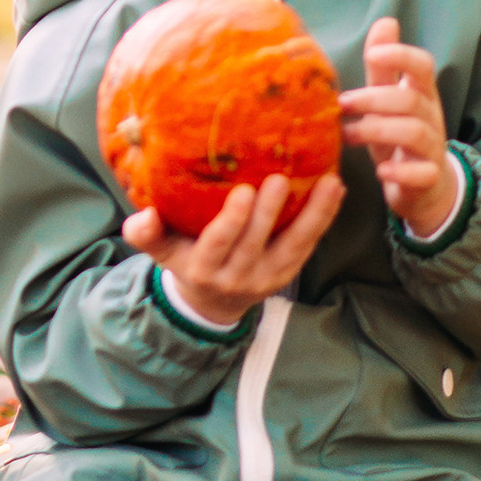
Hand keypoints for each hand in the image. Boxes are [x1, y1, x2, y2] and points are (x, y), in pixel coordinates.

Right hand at [124, 171, 342, 331]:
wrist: (211, 302)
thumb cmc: (183, 259)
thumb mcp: (159, 251)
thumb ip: (145, 233)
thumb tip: (145, 214)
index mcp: (203, 268)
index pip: (219, 245)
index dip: (233, 221)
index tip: (243, 190)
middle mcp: (237, 277)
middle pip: (256, 243)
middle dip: (270, 212)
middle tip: (280, 178)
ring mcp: (267, 277)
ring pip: (293, 246)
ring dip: (313, 215)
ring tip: (329, 183)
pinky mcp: (288, 273)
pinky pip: (308, 246)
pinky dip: (324, 218)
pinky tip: (335, 191)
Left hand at [340, 17, 462, 238]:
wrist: (424, 185)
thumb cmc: (398, 134)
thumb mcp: (389, 98)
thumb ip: (383, 66)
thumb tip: (385, 21)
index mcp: (421, 92)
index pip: (423, 65)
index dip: (401, 55)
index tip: (373, 54)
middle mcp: (431, 116)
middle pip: (409, 99)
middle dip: (373, 98)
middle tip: (342, 103)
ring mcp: (433, 148)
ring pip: (415, 132)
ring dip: (377, 130)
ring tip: (348, 135)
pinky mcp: (429, 177)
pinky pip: (422, 173)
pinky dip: (400, 171)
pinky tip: (380, 170)